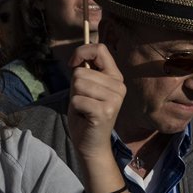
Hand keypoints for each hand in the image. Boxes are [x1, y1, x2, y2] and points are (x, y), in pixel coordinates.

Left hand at [66, 43, 125, 162]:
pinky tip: (85, 116)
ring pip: (78, 84)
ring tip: (85, 108)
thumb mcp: (84, 87)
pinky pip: (76, 100)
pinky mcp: (105, 111)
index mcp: (115, 76)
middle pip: (81, 71)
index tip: (73, 64)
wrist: (90, 143)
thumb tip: (78, 56)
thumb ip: (84, 70)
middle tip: (83, 101)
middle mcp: (119, 86)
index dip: (81, 52)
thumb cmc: (85, 112)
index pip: (100, 49)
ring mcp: (115, 99)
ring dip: (75, 97)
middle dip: (74, 86)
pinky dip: (75, 108)